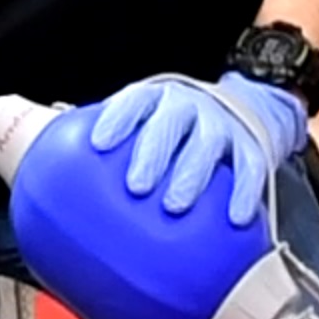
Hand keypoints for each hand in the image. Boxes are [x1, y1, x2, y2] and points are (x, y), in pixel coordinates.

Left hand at [85, 70, 309, 225]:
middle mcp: (189, 106)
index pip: (134, 101)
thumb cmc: (174, 129)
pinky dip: (244, 192)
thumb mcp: (148, 124)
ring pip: (206, 145)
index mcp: (157, 99)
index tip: (99, 144)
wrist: (240, 109)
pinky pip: (250, 168)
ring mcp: (221, 124)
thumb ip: (115, 150)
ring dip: (190, 174)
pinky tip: (235, 218)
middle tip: (136, 186)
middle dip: (152, 153)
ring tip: (174, 205)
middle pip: (169, 124)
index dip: (117, 119)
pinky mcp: (251, 146)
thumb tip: (67, 193)